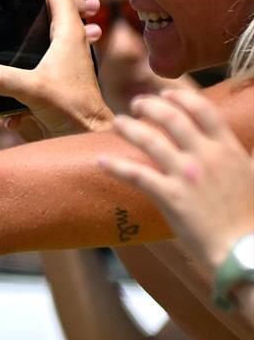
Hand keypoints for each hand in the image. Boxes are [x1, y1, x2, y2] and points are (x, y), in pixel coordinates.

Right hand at [0, 0, 106, 140]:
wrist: (85, 134)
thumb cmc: (72, 110)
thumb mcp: (32, 91)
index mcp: (68, 32)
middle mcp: (68, 37)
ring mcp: (63, 52)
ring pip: (54, 18)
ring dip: (42, 12)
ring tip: (23, 14)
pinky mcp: (56, 68)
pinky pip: (47, 40)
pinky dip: (37, 33)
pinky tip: (21, 41)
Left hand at [100, 85, 253, 273]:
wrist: (243, 247)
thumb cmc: (250, 215)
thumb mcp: (252, 175)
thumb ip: (241, 156)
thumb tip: (238, 146)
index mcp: (228, 149)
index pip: (203, 110)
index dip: (181, 97)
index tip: (166, 92)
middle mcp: (206, 156)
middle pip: (172, 118)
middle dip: (150, 106)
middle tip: (136, 104)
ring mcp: (186, 175)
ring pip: (150, 141)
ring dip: (129, 128)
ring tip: (116, 123)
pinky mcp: (169, 196)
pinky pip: (136, 175)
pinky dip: (116, 166)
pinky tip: (100, 161)